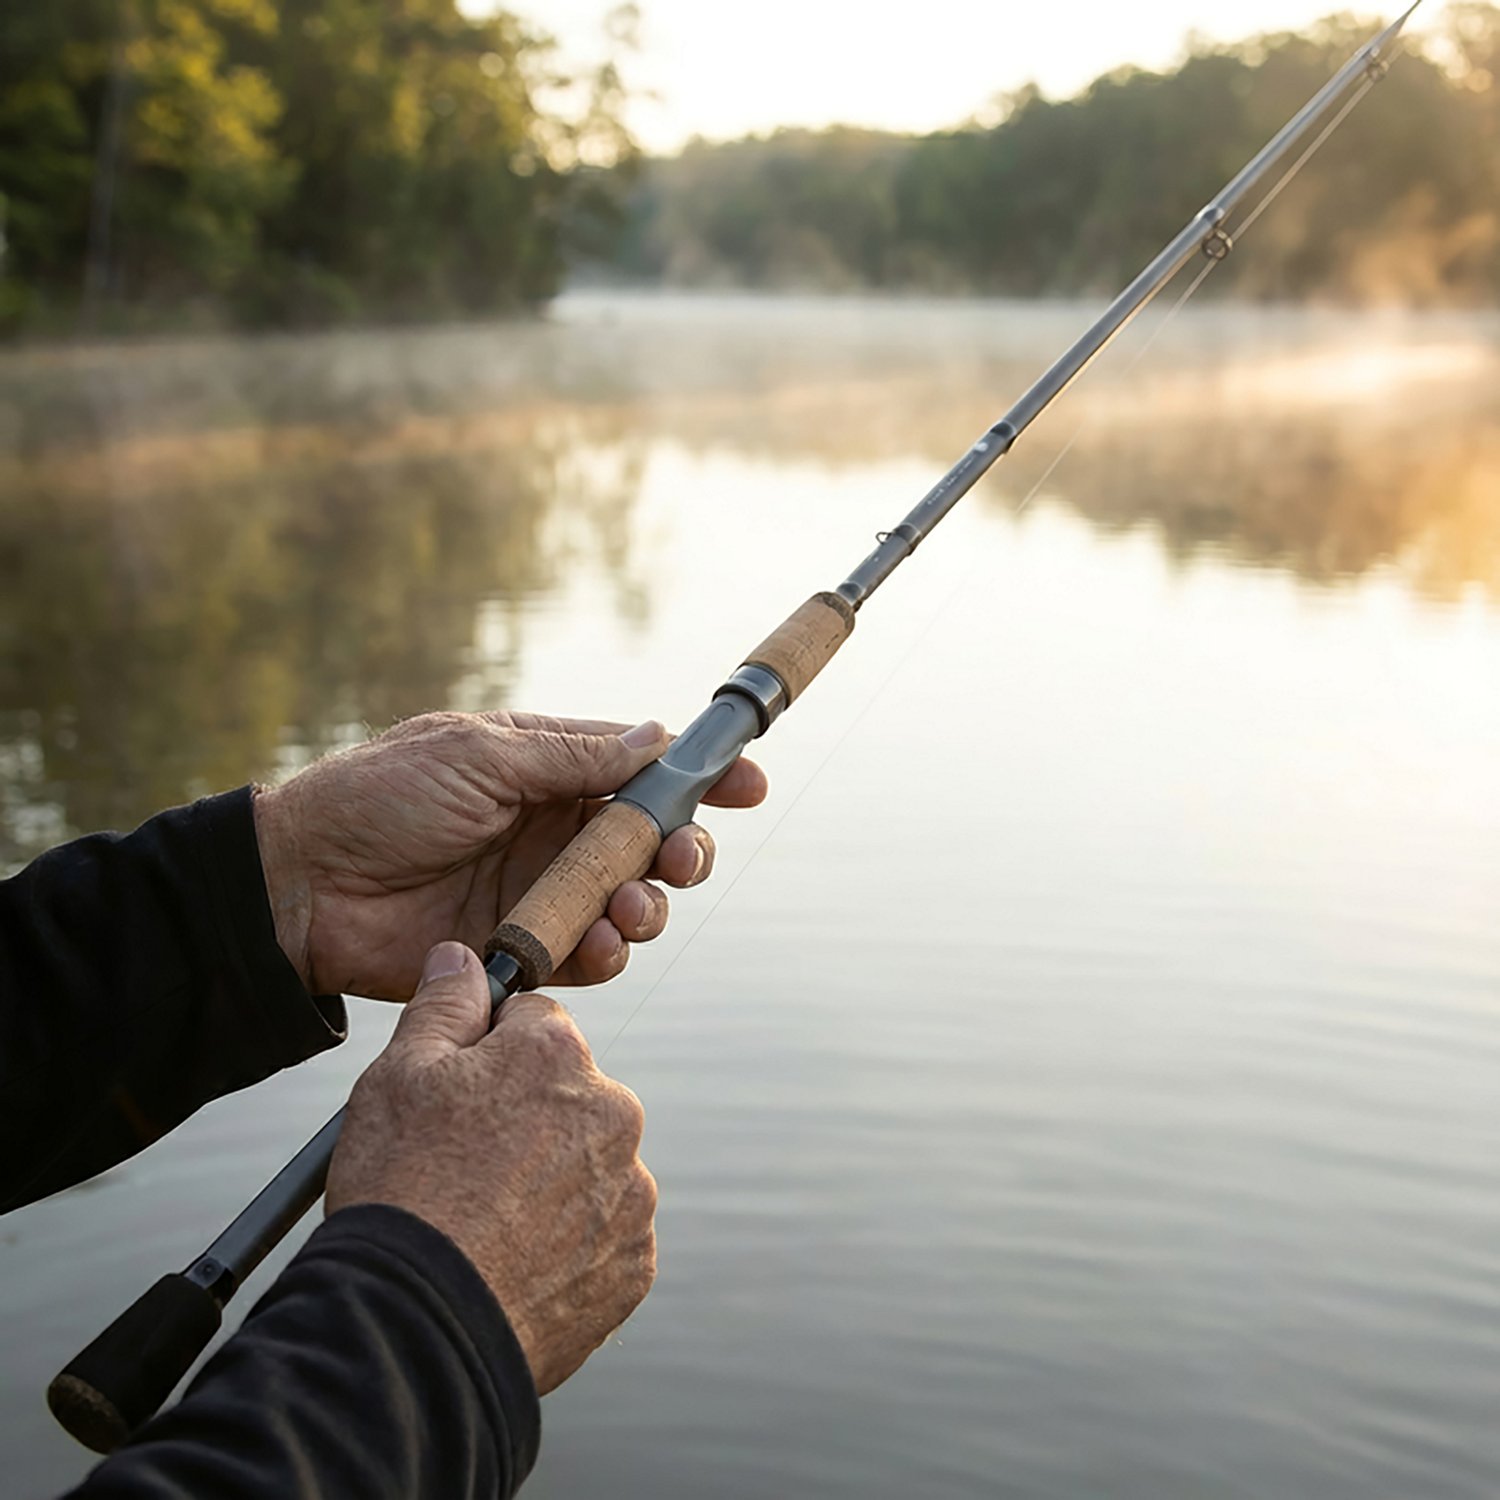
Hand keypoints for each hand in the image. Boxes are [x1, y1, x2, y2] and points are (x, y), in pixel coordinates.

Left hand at [253, 710, 766, 997]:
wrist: (302, 887)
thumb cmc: (381, 799)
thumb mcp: (480, 757)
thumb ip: (571, 757)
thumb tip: (656, 738)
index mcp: (546, 768)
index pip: (641, 769)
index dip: (700, 777)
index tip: (748, 785)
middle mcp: (553, 829)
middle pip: (651, 841)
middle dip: (683, 850)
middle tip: (681, 859)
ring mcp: (540, 890)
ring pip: (632, 902)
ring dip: (649, 906)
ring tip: (630, 909)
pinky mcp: (522, 948)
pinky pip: (589, 955)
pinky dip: (607, 952)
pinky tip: (598, 946)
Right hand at [326, 942, 655, 1392]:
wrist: (414, 1330)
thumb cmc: (400, 1192)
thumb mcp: (398, 1075)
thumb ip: (444, 1004)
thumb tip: (463, 957)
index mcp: (559, 1054)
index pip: (535, 1026)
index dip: (488, 1057)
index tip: (459, 1102)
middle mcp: (613, 1112)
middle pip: (571, 1095)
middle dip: (529, 1119)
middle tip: (468, 1170)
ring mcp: (631, 1191)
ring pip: (590, 1165)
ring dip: (553, 1183)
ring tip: (488, 1224)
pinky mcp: (635, 1261)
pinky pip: (604, 1233)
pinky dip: (570, 1244)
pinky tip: (516, 1263)